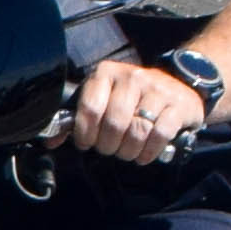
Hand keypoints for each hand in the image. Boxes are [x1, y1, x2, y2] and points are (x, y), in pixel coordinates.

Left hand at [70, 58, 204, 163]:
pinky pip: (161, 134)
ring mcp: (158, 89)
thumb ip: (78, 118)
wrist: (178, 85)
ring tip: (125, 153)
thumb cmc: (130, 97)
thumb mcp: (102, 98)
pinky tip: (143, 155)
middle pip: (114, 122)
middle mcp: (132, 77)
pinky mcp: (179, 104)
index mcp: (105, 73)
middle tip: (108, 150)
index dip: (85, 132)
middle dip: (107, 145)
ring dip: (128, 151)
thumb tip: (51, 141)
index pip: (90, 108)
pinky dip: (149, 151)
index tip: (86, 143)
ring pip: (137, 130)